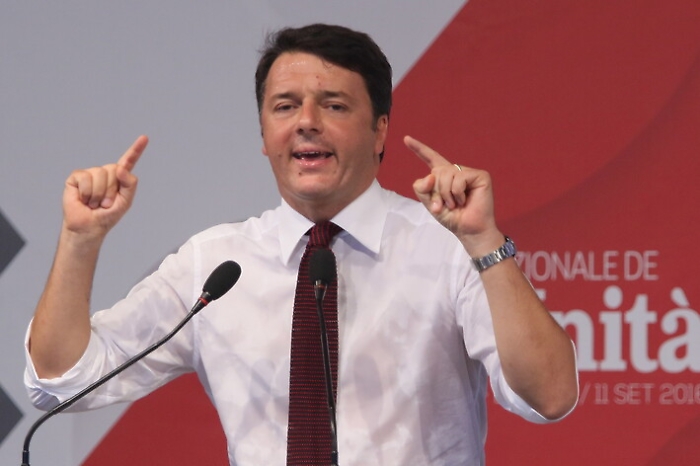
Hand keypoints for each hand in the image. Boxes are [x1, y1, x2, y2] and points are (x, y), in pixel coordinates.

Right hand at [62, 135, 147, 238]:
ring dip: (99, 194)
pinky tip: (84, 199)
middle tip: (105, 203)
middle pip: (114, 169)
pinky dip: (87, 192)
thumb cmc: (108, 215)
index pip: (128, 161)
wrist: (89, 226)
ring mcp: (90, 174)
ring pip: (100, 174)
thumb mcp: (125, 202)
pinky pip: (85, 178)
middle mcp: (105, 173)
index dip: (136, 150)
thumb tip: (121, 168)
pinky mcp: (76, 177)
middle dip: (111, 189)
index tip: (144, 138)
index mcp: (119, 178)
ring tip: (95, 203)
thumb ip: (130, 184)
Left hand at [406, 135, 501, 252]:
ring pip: (447, 174)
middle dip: (437, 191)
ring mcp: (468, 173)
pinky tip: (465, 200)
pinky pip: (460, 177)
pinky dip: (457, 192)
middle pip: (436, 172)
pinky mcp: (480, 176)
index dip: (418, 149)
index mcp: (443, 177)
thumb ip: (421, 188)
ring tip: (455, 204)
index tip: (406, 139)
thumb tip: (431, 175)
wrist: (468, 229)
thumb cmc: (451, 217)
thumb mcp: (429, 204)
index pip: (430, 159)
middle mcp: (456, 171)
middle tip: (444, 206)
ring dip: (447, 193)